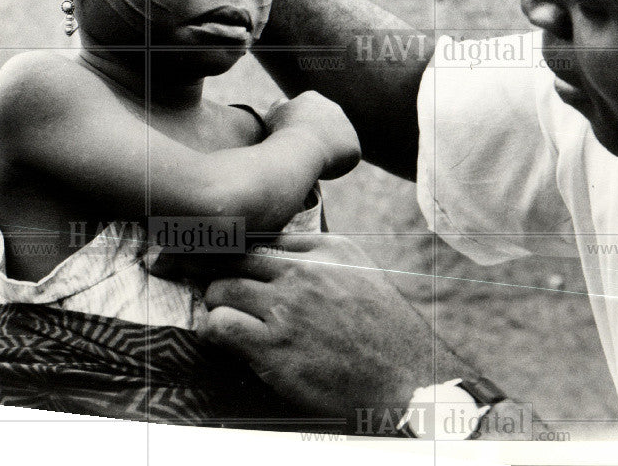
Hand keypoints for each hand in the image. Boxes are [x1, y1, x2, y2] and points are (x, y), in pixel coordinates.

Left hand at [202, 234, 445, 427]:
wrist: (404, 379)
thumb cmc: (386, 332)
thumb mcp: (364, 274)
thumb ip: (327, 259)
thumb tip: (286, 257)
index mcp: (330, 249)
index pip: (267, 239)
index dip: (247, 257)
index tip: (239, 270)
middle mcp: (306, 271)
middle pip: (238, 258)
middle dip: (224, 275)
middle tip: (221, 293)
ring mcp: (288, 307)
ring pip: (222, 289)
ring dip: (217, 304)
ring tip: (225, 318)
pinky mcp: (273, 346)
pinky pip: (220, 325)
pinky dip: (213, 331)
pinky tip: (222, 340)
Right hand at [263, 91, 359, 178]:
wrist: (297, 148)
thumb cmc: (280, 134)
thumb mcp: (272, 116)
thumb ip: (279, 107)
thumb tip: (283, 103)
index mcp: (312, 98)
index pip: (307, 116)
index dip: (298, 132)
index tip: (290, 142)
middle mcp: (334, 108)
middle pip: (324, 129)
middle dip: (315, 141)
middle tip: (300, 155)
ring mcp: (347, 127)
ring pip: (336, 145)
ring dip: (326, 155)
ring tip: (309, 164)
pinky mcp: (355, 147)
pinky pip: (343, 161)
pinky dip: (334, 168)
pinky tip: (321, 171)